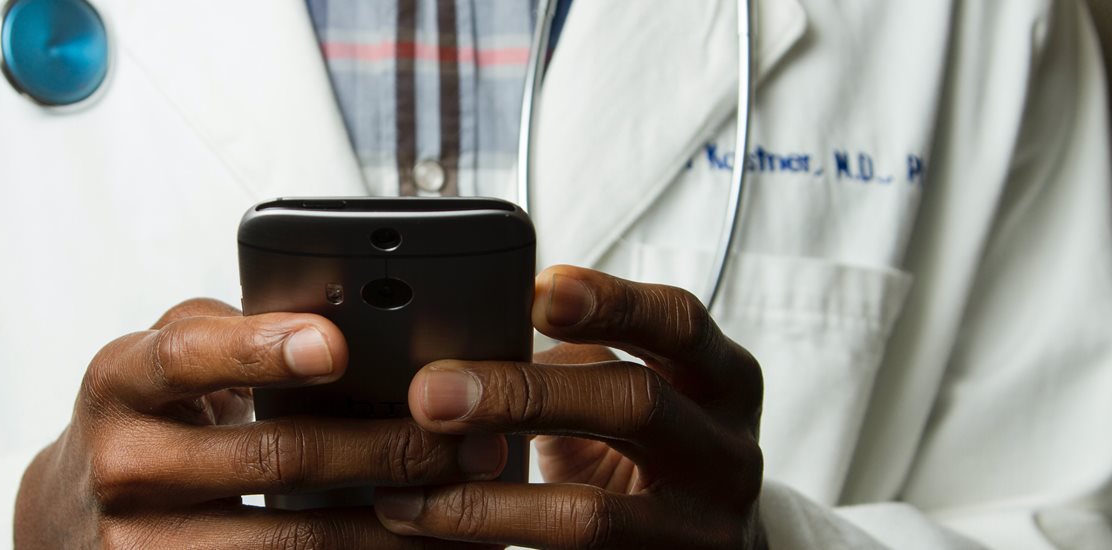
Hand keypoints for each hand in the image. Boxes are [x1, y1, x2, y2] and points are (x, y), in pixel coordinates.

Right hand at [15, 298, 504, 548]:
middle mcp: (124, 465)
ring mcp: (142, 545)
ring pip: (289, 539)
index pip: (189, 357)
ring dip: (390, 525)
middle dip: (383, 448)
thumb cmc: (144, 418)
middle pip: (271, 457)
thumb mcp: (164, 359)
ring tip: (463, 503)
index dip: (262, 349)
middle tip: (466, 438)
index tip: (336, 346)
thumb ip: (234, 332)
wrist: (70, 515)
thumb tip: (343, 319)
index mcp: (121, 381)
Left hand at [374, 266, 765, 549]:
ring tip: (407, 490)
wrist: (710, 547)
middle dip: (524, 395)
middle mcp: (726, 452)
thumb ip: (576, 360)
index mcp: (723, 380)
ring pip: (593, 516)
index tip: (536, 290)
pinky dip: (492, 544)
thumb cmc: (653, 448)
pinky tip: (434, 529)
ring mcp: (701, 530)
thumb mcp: (641, 389)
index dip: (611, 302)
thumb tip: (461, 340)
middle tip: (431, 394)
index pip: (680, 322)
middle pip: (636, 405)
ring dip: (486, 502)